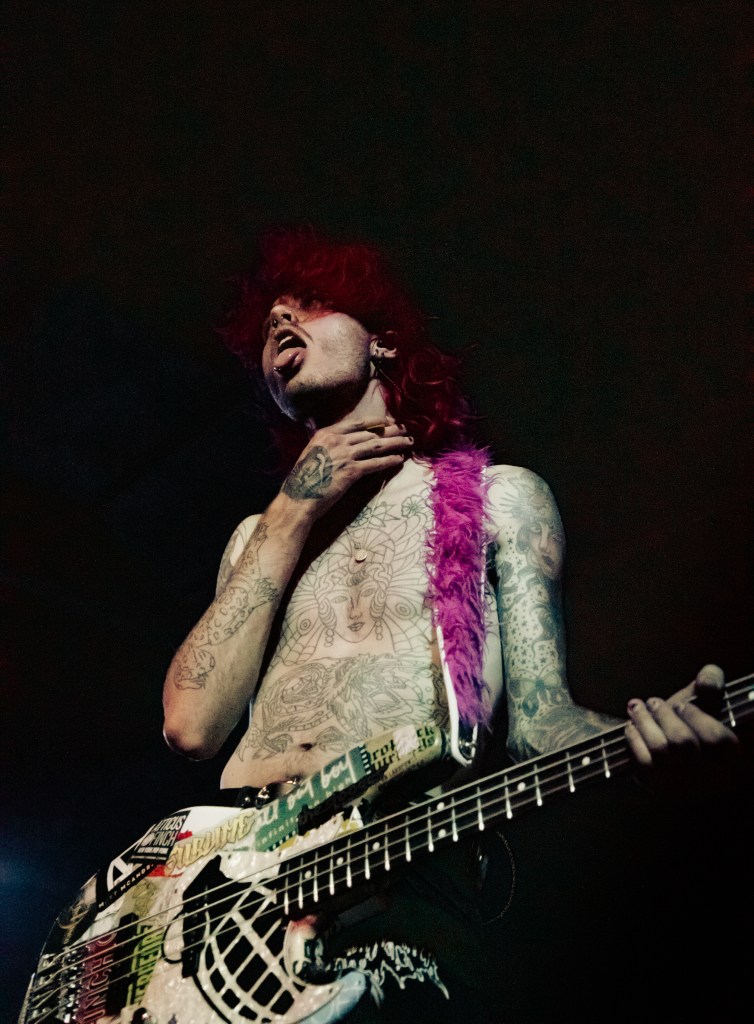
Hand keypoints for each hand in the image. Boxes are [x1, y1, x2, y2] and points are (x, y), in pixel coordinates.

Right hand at [279, 418, 412, 519]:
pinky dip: (389, 460)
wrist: (298, 498)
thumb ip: (328, 444)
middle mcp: (337, 440)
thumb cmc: (304, 479)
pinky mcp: (351, 471)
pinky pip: (376, 463)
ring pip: (377, 445)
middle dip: (391, 431)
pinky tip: (399, 459)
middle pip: (370, 433)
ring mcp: (345, 455)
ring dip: (395, 443)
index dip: (376, 421)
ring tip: (409, 442)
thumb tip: (344, 441)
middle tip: (405, 430)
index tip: (389, 421)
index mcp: (326, 433)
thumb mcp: (313, 453)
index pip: (357, 422)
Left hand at [625, 664, 740, 796]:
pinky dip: (634, 739)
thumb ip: (710, 687)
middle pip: (683, 742)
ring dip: (644, 722)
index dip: (696, 718)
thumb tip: (707, 678)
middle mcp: (709, 776)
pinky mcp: (659, 788)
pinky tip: (631, 726)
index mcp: (730, 757)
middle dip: (664, 715)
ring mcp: (683, 785)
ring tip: (637, 707)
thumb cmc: (688, 725)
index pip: (719, 740)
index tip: (681, 705)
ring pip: (661, 750)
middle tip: (654, 702)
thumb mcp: (703, 705)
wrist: (665, 754)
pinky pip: (644, 764)